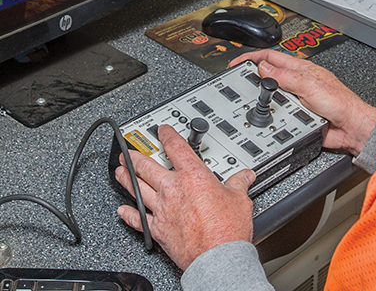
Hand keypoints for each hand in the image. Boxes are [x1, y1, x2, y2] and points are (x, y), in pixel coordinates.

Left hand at [115, 125, 255, 269]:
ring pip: (136, 189)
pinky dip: (128, 214)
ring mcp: (161, 209)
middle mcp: (172, 190)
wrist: (216, 256)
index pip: (176, 148)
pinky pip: (137, 219)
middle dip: (135, 157)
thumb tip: (244, 176)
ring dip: (125, 179)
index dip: (167, 135)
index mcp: (193, 176)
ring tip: (119, 171)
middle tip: (128, 151)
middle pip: (146, 167)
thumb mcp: (240, 199)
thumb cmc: (227, 229)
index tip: (162, 130)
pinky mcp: (157, 229)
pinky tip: (122, 210)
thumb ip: (238, 184)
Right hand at [232, 50, 375, 155]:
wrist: (351, 128)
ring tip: (255, 103)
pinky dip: (272, 116)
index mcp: (302, 70)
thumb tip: (264, 67)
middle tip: (238, 85)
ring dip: (263, 101)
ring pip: (271, 97)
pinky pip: (279, 114)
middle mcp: (298, 82)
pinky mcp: (297, 115)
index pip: (272, 58)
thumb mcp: (310, 85)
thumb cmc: (341, 103)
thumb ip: (286, 77)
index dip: (252, 57)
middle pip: (268, 77)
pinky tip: (270, 117)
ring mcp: (297, 99)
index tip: (237, 63)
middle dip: (253, 80)